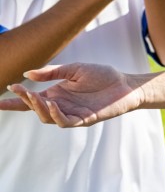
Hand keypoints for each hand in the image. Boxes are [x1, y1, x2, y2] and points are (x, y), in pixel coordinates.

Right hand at [1, 63, 141, 126]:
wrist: (126, 83)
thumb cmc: (102, 75)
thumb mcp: (75, 69)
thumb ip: (52, 72)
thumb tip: (27, 73)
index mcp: (56, 93)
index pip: (31, 100)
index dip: (15, 100)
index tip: (1, 97)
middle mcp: (61, 105)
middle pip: (35, 109)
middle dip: (25, 101)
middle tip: (19, 90)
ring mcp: (72, 113)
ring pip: (48, 117)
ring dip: (39, 108)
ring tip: (35, 96)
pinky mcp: (84, 119)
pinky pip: (66, 121)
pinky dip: (57, 115)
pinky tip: (53, 105)